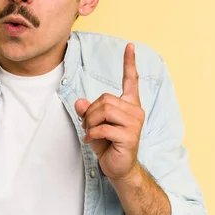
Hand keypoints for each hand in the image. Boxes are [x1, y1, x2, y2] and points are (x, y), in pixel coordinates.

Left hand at [74, 43, 144, 180]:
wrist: (119, 168)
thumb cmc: (108, 144)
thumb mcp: (94, 124)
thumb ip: (87, 111)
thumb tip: (79, 101)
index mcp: (129, 105)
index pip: (131, 80)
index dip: (129, 63)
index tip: (130, 46)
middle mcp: (135, 111)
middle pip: (105, 98)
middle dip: (90, 112)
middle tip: (88, 125)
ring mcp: (134, 124)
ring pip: (104, 111)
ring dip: (90, 122)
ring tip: (90, 132)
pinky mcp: (129, 136)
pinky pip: (103, 128)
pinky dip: (91, 134)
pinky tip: (91, 141)